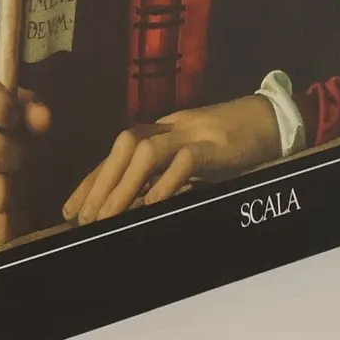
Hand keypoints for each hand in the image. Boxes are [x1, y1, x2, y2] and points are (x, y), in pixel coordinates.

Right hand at [0, 69, 52, 259]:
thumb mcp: (2, 124)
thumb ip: (26, 110)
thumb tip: (43, 117)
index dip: (2, 100)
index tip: (13, 118)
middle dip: (19, 158)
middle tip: (15, 163)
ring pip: (1, 191)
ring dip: (16, 193)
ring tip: (7, 189)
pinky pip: (0, 226)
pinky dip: (9, 223)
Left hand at [62, 92, 282, 224]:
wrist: (270, 120)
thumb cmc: (228, 147)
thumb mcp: (189, 164)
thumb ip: (161, 179)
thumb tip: (131, 207)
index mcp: (160, 132)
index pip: (116, 154)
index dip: (91, 181)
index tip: (69, 211)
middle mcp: (169, 129)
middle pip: (123, 147)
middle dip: (99, 182)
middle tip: (83, 219)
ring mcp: (190, 134)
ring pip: (145, 153)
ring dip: (122, 186)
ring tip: (106, 217)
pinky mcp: (212, 146)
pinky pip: (183, 161)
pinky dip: (165, 183)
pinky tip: (152, 205)